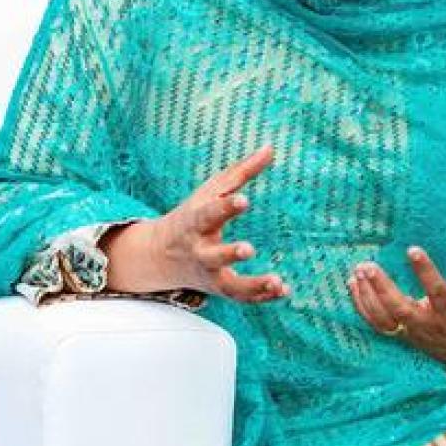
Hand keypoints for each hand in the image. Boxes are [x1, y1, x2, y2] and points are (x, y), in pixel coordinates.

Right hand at [103, 145, 288, 301]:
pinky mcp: (220, 288)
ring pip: (229, 286)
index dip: (226, 207)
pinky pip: (241, 297)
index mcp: (196, 223)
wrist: (162, 255)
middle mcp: (200, 251)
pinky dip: (262, 296)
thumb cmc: (193, 215)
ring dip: (253, 285)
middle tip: (248, 249)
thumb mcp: (211, 191)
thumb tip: (270, 148)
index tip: (243, 200)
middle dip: (230, 254)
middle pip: (213, 256)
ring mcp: (210, 273)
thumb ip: (241, 172)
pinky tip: (283, 290)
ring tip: (276, 281)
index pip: (209, 214)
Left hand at [347, 213, 445, 376]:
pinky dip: (363, 307)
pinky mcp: (404, 337)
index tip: (412, 248)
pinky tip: (354, 284)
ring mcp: (415, 333)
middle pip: (402, 310)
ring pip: (386, 320)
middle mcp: (432, 324)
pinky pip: (378, 325)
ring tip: (358, 271)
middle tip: (368, 265)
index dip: (426, 272)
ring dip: (369, 297)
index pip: (438, 291)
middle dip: (383, 289)